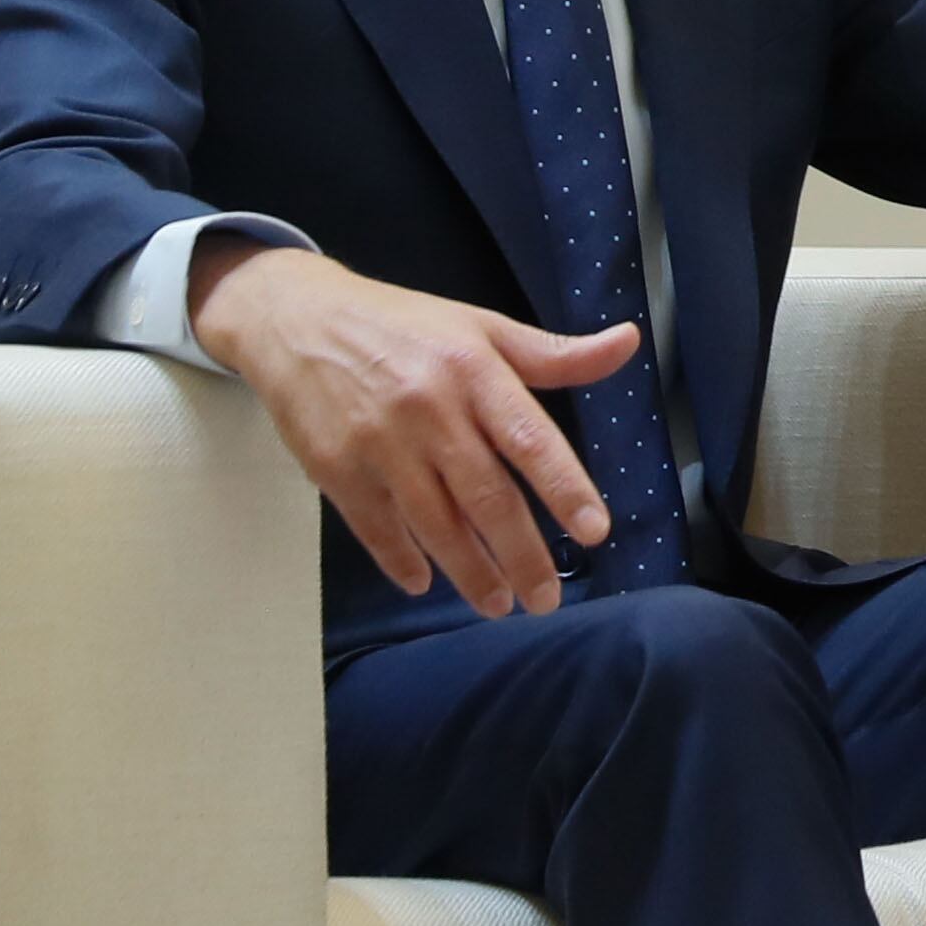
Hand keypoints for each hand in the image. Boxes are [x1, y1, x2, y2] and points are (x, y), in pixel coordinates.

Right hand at [186, 236, 640, 613]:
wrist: (296, 320)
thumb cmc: (404, 326)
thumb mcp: (482, 327)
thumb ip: (554, 354)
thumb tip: (628, 344)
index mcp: (475, 373)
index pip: (530, 439)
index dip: (565, 489)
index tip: (595, 531)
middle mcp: (430, 411)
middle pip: (486, 497)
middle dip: (521, 556)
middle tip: (546, 600)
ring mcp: (378, 444)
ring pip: (435, 524)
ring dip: (470, 572)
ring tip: (499, 605)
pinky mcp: (334, 469)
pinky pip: (375, 528)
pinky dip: (401, 560)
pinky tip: (425, 583)